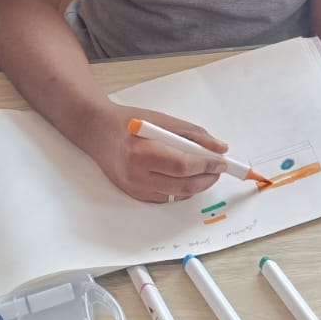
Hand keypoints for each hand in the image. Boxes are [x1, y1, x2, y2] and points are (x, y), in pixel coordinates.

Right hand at [82, 105, 229, 202]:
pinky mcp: (135, 194)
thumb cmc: (129, 123)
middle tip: (218, 169)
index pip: (183, 165)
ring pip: (177, 195)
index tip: (221, 162)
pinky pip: (167, 198)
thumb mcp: (163, 121)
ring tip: (206, 173)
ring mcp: (135, 188)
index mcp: (142, 151)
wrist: (98, 133)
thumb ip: (194, 135)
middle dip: (207, 178)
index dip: (207, 165)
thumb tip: (219, 149)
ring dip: (197, 186)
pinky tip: (188, 178)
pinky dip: (182, 190)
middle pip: (183, 185)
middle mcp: (136, 174)